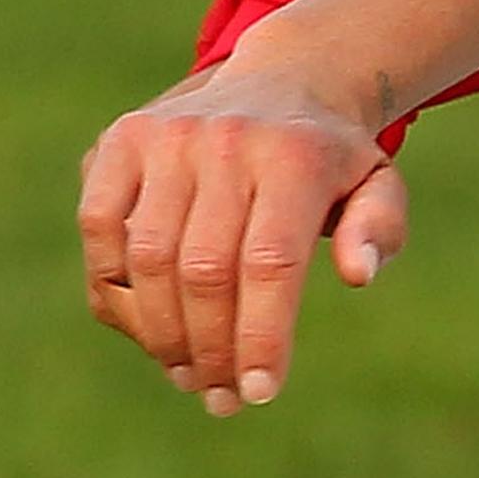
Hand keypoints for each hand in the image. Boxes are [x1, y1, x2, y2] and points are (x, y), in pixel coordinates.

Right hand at [76, 60, 406, 412]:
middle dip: (211, 348)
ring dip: (162, 333)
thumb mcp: (377, 183)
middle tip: (221, 396)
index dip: (260, 336)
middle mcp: (226, 141)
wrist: (282, 81)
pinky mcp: (119, 141)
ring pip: (148, 259)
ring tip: (189, 374)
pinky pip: (100, 230)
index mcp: (295, 157)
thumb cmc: (329, 159)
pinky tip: (148, 326)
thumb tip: (358, 274)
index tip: (259, 393)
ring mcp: (166, 138)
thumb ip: (378, 227)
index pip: (270, 263)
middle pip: (204, 271)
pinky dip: (117, 290)